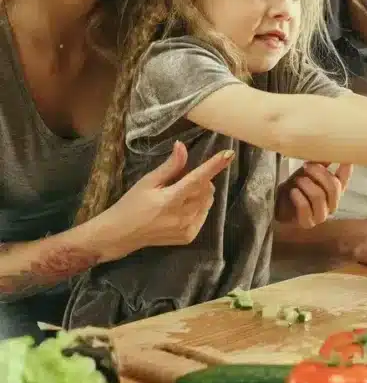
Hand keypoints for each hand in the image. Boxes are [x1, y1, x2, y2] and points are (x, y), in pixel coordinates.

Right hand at [100, 141, 233, 260]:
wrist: (121, 234)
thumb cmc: (131, 204)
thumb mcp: (147, 182)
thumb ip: (170, 166)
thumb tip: (182, 146)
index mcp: (170, 200)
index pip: (198, 179)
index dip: (214, 166)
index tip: (228, 154)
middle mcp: (182, 216)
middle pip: (206, 190)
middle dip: (201, 180)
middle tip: (181, 179)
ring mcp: (187, 229)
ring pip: (207, 202)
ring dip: (201, 193)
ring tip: (180, 194)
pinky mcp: (188, 237)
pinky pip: (203, 215)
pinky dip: (198, 206)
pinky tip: (181, 207)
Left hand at [275, 162, 352, 227]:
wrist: (277, 204)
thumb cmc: (295, 186)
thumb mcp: (307, 172)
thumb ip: (319, 163)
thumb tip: (328, 149)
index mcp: (334, 190)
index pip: (345, 179)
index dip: (347, 169)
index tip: (345, 157)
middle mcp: (332, 204)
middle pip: (334, 187)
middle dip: (320, 174)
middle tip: (306, 166)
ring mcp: (321, 215)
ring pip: (320, 197)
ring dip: (307, 185)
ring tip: (298, 180)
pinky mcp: (308, 223)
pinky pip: (305, 208)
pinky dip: (299, 197)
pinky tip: (293, 192)